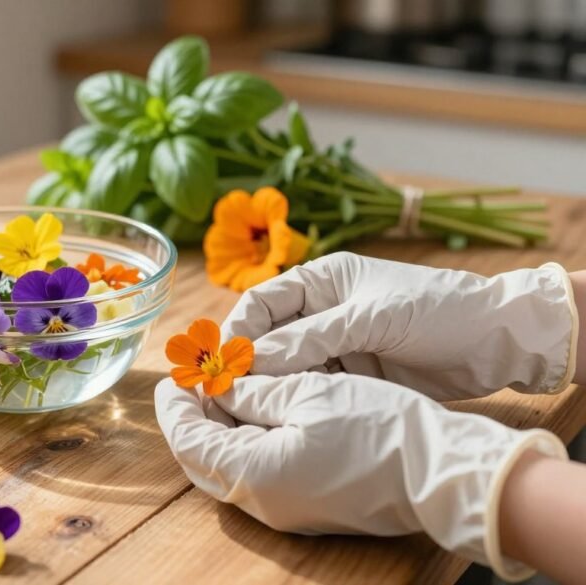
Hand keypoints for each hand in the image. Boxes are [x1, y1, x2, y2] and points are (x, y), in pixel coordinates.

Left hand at [155, 372, 566, 580]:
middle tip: (191, 378)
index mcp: (253, 474)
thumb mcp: (309, 393)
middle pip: (201, 459)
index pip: (188, 440)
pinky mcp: (304, 505)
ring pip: (227, 467)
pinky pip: (256, 473)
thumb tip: (216, 386)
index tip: (174, 372)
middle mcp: (261, 502)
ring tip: (220, 385)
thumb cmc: (380, 428)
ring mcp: (283, 509)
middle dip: (191, 416)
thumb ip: (251, 392)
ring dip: (217, 428)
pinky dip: (244, 441)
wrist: (441, 472)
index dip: (175, 403)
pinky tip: (254, 408)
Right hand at [222, 252, 578, 400]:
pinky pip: (313, 387)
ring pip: (287, 367)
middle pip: (269, 337)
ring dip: (270, 385)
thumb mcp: (372, 318)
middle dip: (248, 363)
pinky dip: (297, 400)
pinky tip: (286, 415)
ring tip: (251, 410)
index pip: (262, 302)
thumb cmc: (439, 310)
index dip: (238, 330)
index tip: (221, 363)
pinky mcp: (353, 375)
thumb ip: (311, 338)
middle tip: (227, 395)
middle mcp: (324, 311)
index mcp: (324, 280)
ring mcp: (338, 344)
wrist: (498, 341)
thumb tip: (252, 361)